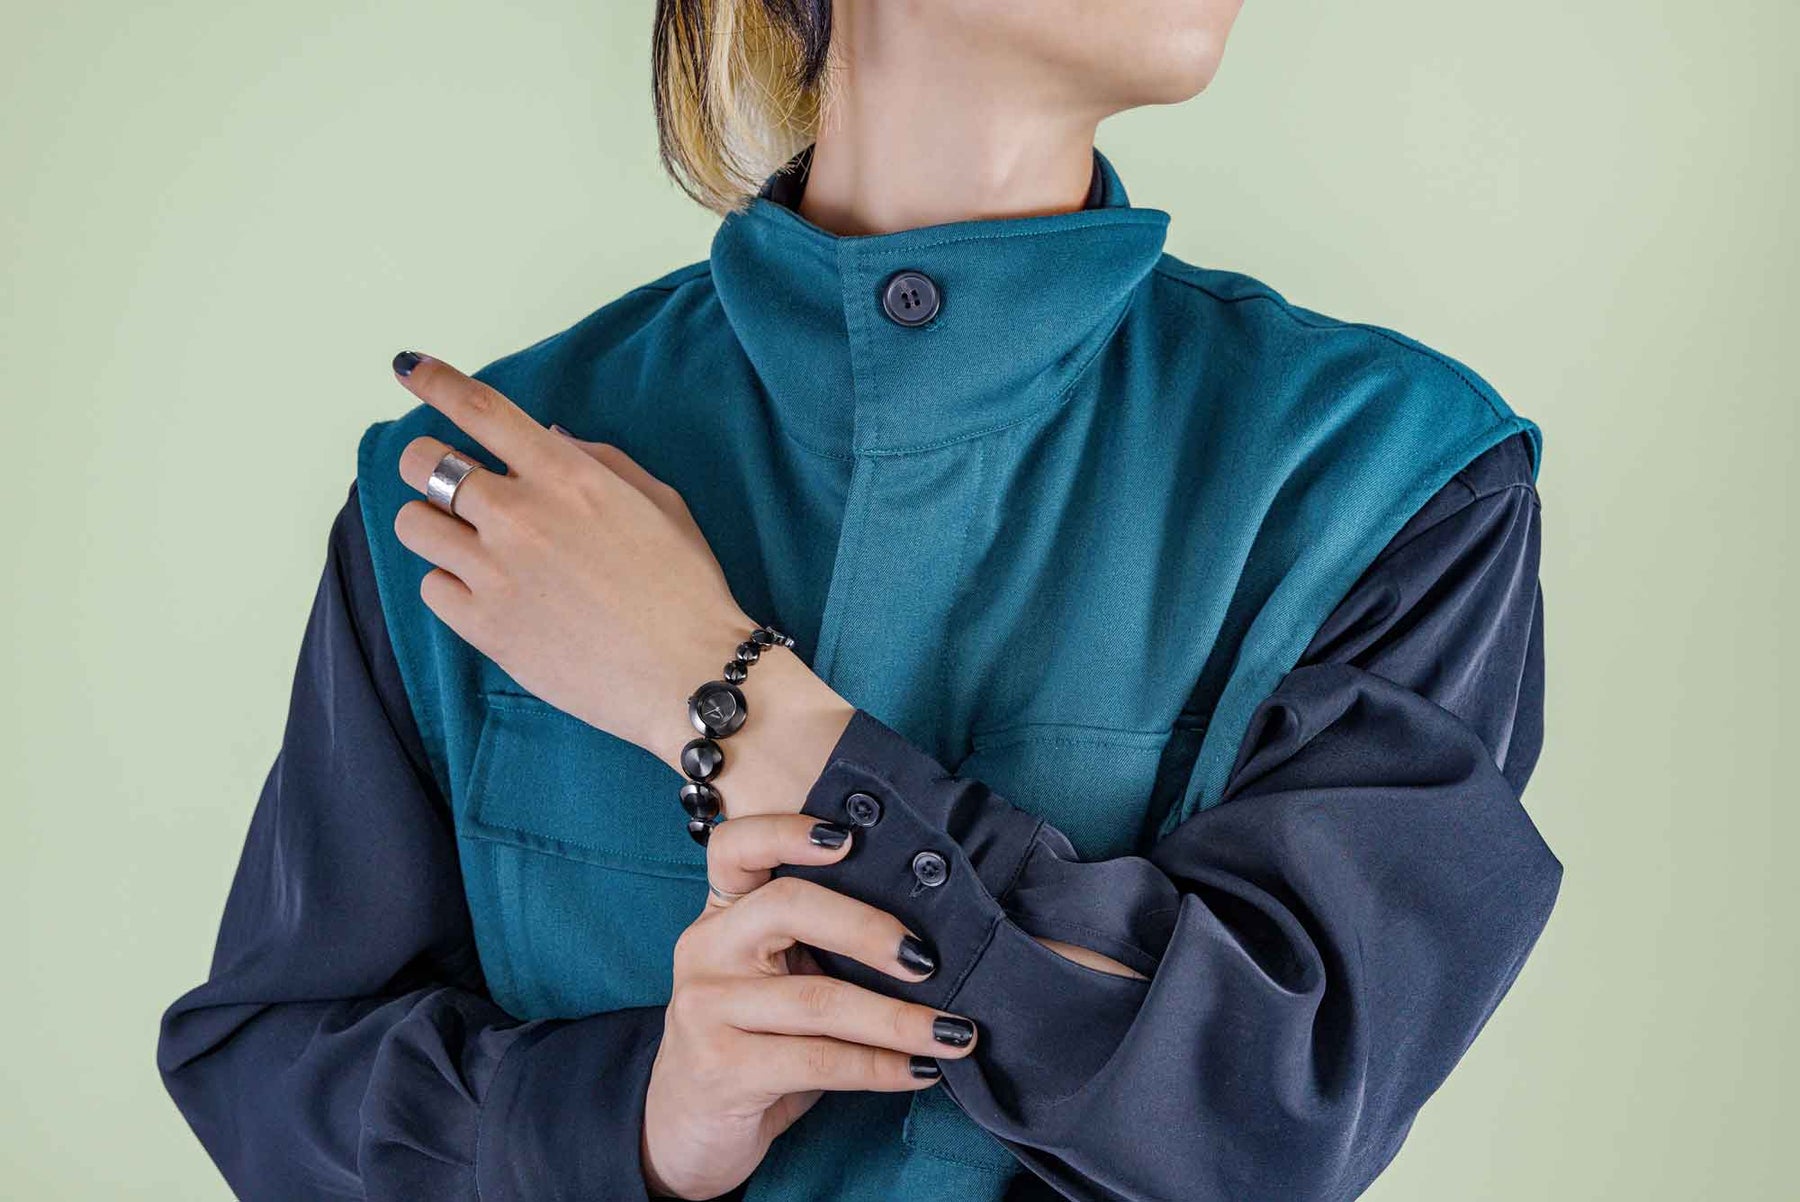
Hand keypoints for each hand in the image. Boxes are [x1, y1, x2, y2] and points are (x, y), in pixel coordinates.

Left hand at [387, 351, 849, 772]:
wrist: (688, 675)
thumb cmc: (686, 589)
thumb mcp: (661, 503)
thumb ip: (598, 460)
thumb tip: (546, 438)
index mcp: (566, 475)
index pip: (479, 409)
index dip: (434, 381)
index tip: (408, 368)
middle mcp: (519, 515)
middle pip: (422, 462)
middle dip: (427, 464)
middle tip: (453, 487)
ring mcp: (494, 572)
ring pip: (412, 525)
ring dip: (434, 526)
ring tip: (470, 545)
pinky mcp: (484, 627)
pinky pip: (431, 587)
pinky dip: (450, 585)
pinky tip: (487, 593)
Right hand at [641, 814, 978, 1198]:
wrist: (687, 1127)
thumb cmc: (752, 1040)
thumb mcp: (773, 979)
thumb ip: (820, 944)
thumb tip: (930, 934)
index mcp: (722, 912)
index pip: (737, 846)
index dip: (788, 831)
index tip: (849, 837)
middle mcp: (705, 948)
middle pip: (788, 907)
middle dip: (869, 928)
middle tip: (928, 958)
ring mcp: (706, 1007)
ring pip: (818, 998)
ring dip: (899, 1018)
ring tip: (955, 1032)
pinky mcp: (721, 1068)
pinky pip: (819, 1059)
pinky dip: (881, 1066)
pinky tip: (921, 1071)